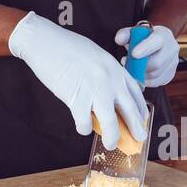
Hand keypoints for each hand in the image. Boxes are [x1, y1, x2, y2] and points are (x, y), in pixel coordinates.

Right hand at [9, 12, 147, 147]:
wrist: (44, 42)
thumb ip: (105, 74)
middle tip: (140, 139)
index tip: (142, 119)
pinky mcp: (77, 100)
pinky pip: (85, 123)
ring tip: (110, 144)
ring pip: (112, 125)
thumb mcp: (95, 56)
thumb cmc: (66, 46)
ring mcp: (95, 91)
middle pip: (130, 111)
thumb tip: (109, 95)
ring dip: (112, 138)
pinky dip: (84, 128)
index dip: (140, 109)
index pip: (136, 93)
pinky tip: (82, 126)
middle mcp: (110, 81)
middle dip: (136, 129)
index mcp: (115, 68)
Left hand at [115, 23, 179, 87]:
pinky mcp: (170, 75)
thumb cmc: (144, 37)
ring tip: (131, 67)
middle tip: (126, 63)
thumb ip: (125, 34)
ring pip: (155, 75)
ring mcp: (173, 63)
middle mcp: (172, 48)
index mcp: (164, 34)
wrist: (157, 43)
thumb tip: (119, 39)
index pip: (156, 42)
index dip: (145, 49)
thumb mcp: (134, 32)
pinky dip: (144, 80)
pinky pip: (156, 82)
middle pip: (156, 63)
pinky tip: (138, 73)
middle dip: (139, 66)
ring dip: (140, 74)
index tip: (133, 54)